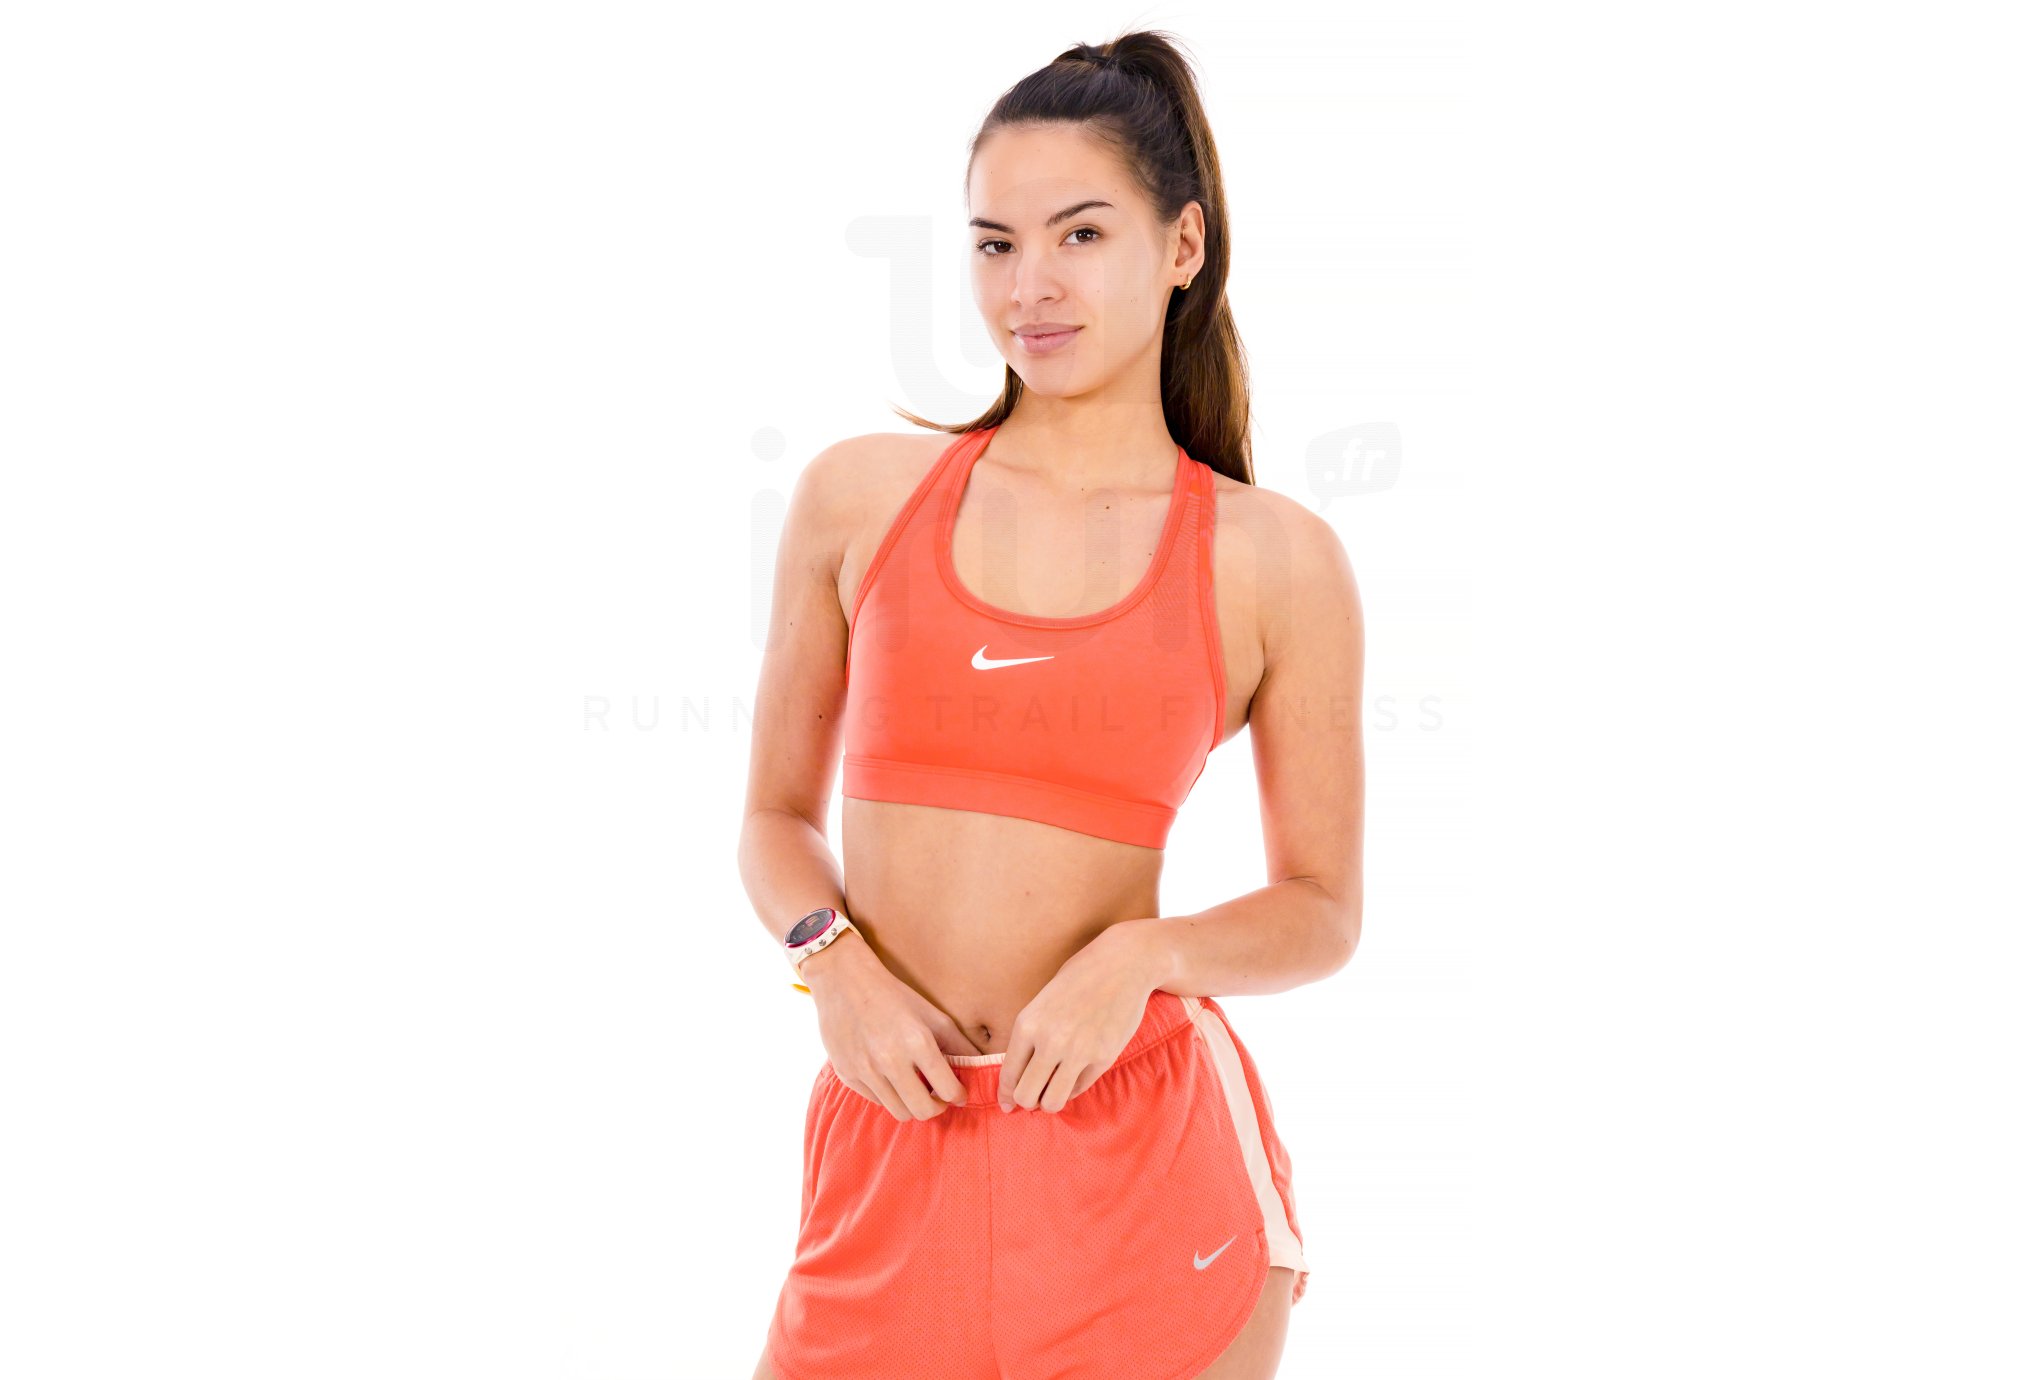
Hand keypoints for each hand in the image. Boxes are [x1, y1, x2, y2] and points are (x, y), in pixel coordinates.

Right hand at [806, 932, 980, 1121]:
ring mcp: (866, 1070)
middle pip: (923, 1111)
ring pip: (899, 1112)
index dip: (958, 1096)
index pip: (948, 1090)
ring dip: (913, 1104)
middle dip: (937, 1107)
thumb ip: (959, 1043)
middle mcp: (890, 1060)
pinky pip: (876, 1101)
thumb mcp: (932, 1014)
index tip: (958, 1093)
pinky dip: (889, 1096)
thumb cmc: (893, 995)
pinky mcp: (847, 1075)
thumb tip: (980, 1067)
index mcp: (917, 1041)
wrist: (844, 981)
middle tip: (939, 1097)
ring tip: (916, 1088)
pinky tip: (891, 1078)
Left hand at [998, 922, 1162, 1113]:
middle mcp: (1050, 1040)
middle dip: (1027, 1102)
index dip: (1006, 1096)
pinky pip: (1078, 1089)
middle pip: (1026, 1096)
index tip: (1008, 1104)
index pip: (1009, 1076)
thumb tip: (1018, 1078)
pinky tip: (1075, 1073)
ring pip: (1052, 1102)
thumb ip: (1030, 1037)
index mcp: (1028, 1023)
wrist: (1123, 962)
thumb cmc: (1080, 979)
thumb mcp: (1043, 1002)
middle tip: (1034, 1097)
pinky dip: (1073, 1087)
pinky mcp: (1103, 1057)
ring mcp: (1078, 1051)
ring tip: (1053, 1090)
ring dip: (1050, 1102)